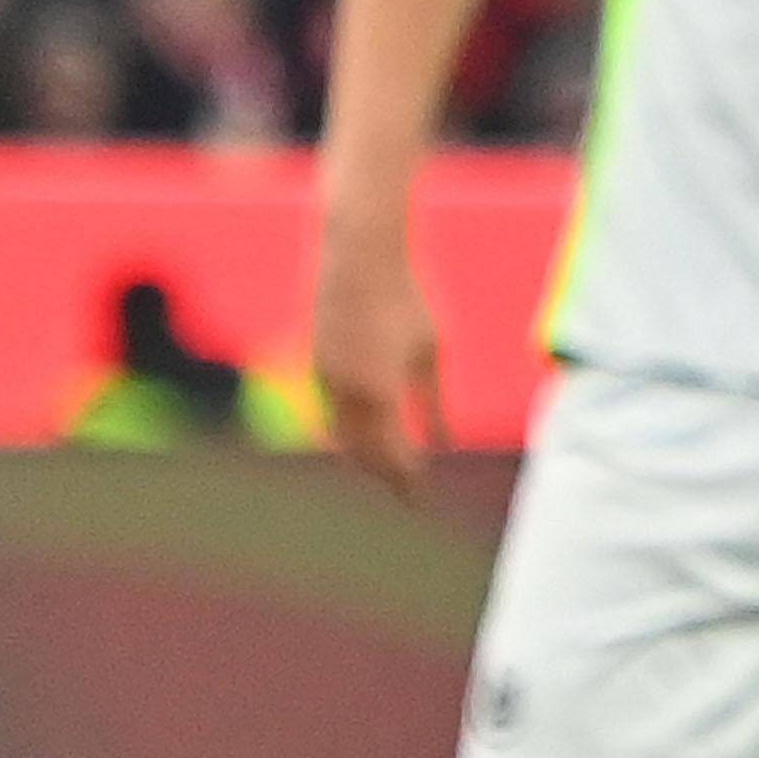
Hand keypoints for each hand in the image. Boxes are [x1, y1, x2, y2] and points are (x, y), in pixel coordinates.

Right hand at [309, 212, 439, 496]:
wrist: (359, 258)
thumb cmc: (406, 301)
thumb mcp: (431, 352)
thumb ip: (434, 402)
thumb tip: (444, 443)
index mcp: (380, 392)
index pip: (392, 454)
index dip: (406, 480)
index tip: (420, 498)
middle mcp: (345, 392)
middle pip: (362, 452)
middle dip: (384, 474)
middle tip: (406, 492)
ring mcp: (323, 378)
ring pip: (340, 434)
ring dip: (363, 455)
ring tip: (389, 467)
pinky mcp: (313, 363)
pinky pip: (328, 411)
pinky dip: (347, 429)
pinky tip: (364, 431)